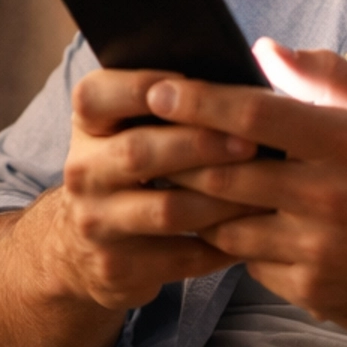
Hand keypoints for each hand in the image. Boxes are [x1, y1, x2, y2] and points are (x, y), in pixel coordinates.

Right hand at [48, 66, 267, 311]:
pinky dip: (223, 244)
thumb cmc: (128, 172)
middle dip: (201, 145)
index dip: (141, 85)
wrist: (78, 250)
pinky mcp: (117, 267)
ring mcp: (96, 224)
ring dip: (224, 200)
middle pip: (139, 153)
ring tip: (268, 190)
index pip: (95, 96)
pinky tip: (255, 232)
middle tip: (252, 141)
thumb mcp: (126, 131)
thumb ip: (165, 105)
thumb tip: (235, 82)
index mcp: (86, 128)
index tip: (191, 79)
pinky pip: (182, 256)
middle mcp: (82, 173)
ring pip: (168, 210)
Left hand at [154, 40, 346, 335]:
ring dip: (199, 203)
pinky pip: (250, 261)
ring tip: (178, 183)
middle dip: (177, 156)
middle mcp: (328, 196)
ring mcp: (317, 248)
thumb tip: (266, 50)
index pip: (254, 116)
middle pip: (224, 172)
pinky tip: (238, 227)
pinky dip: (239, 243)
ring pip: (227, 222)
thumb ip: (329, 78)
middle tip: (145, 140)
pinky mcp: (310, 288)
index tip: (160, 88)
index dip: (199, 100)